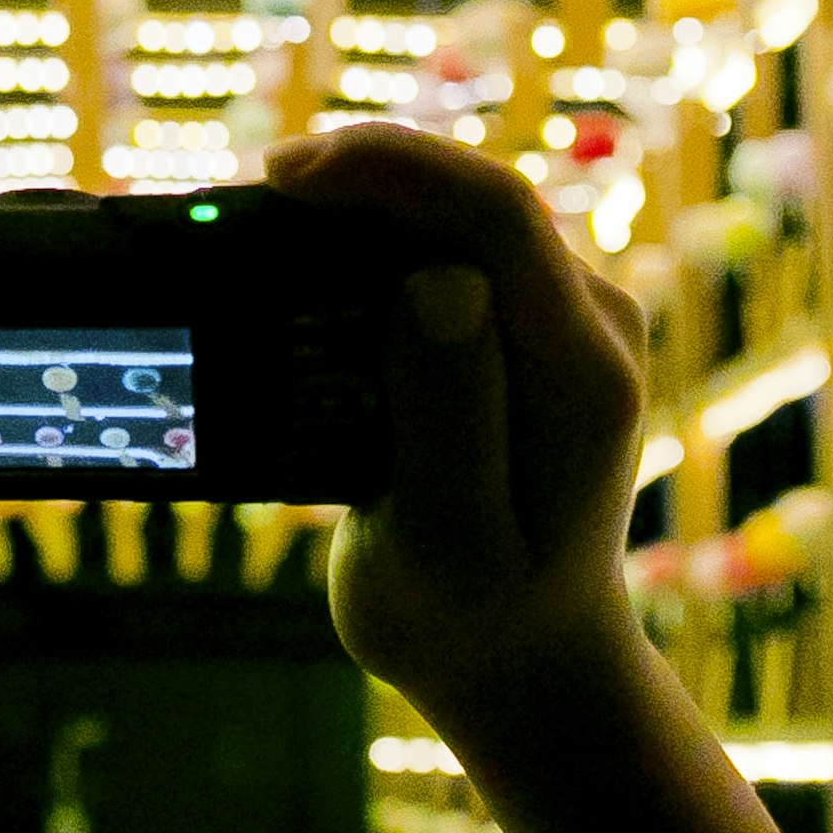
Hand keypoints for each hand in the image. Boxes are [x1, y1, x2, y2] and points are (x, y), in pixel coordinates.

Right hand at [264, 121, 653, 723]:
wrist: (523, 661)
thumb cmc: (473, 619)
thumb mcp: (448, 543)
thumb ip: (449, 416)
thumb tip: (438, 278)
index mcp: (581, 371)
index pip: (497, 216)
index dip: (393, 170)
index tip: (285, 177)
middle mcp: (587, 323)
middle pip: (472, 197)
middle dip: (361, 175)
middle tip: (246, 197)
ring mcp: (559, 320)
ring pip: (453, 216)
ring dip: (359, 205)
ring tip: (260, 226)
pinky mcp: (520, 329)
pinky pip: (442, 250)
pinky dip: (366, 244)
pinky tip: (301, 260)